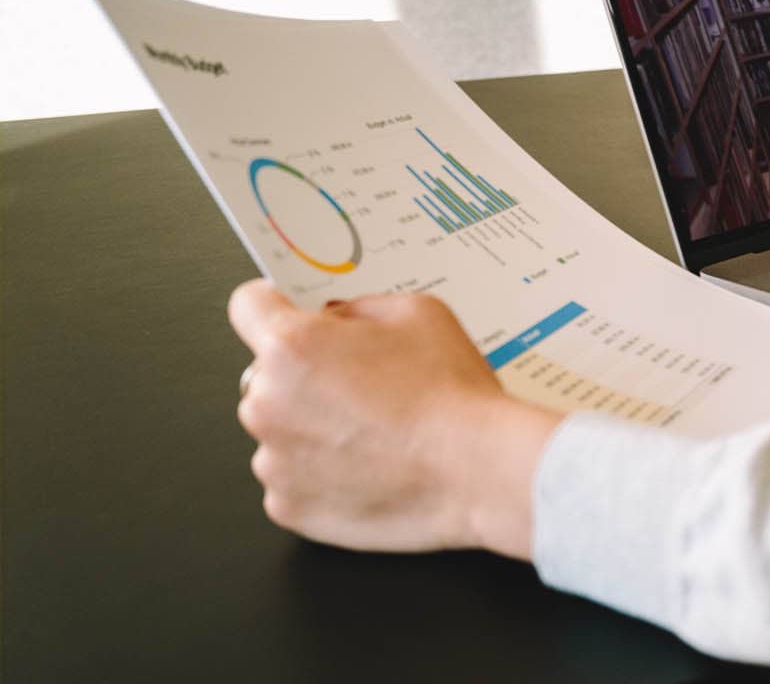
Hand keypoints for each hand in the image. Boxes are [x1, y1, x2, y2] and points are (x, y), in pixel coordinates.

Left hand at [229, 280, 560, 558]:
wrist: (479, 471)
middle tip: (361, 385)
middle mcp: (268, 403)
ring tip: (373, 433)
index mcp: (292, 347)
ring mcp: (274, 462)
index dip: (274, 305)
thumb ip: (360, 307)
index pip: (248, 306)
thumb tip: (336, 320)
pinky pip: (292, 479)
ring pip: (280, 430)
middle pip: (267, 375)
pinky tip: (369, 466)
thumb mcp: (419, 313)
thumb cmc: (452, 395)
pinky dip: (321, 474)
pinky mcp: (288, 507)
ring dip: (310, 428)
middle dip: (304, 375)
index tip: (291, 313)